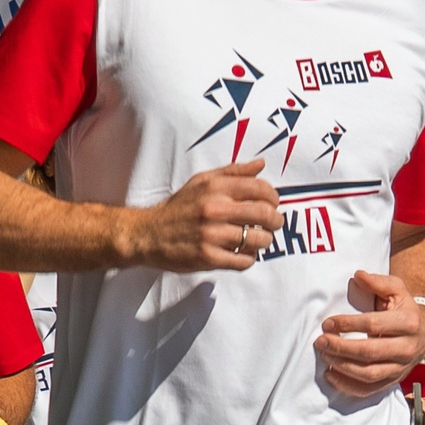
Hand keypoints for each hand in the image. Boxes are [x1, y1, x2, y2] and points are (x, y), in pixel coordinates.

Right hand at [123, 158, 284, 271]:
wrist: (148, 234)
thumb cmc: (178, 207)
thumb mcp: (201, 181)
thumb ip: (232, 172)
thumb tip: (260, 164)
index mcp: (216, 187)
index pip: (260, 189)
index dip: (273, 197)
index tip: (272, 204)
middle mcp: (215, 209)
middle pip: (265, 214)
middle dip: (276, 220)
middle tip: (274, 224)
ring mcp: (212, 234)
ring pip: (258, 239)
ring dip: (264, 241)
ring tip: (258, 240)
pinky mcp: (208, 257)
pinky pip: (244, 260)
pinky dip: (249, 258)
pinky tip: (242, 253)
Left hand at [315, 269, 424, 396]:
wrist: (424, 333)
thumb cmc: (404, 309)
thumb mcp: (397, 289)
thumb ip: (378, 282)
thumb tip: (358, 275)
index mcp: (408, 322)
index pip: (373, 325)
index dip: (348, 324)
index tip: (328, 323)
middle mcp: (407, 348)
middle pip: (369, 352)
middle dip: (341, 348)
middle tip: (320, 342)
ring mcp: (401, 368)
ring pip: (369, 373)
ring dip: (342, 367)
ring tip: (325, 356)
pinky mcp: (393, 381)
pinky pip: (369, 390)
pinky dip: (348, 386)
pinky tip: (331, 375)